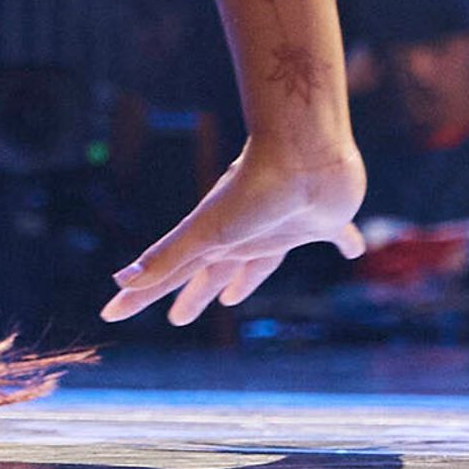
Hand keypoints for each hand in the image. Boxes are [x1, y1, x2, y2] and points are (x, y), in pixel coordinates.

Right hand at [104, 136, 365, 325]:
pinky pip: (337, 236)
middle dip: (197, 295)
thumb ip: (166, 258)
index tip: (113, 313)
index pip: (174, 277)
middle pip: (216, 274)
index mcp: (218, 243)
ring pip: (261, 261)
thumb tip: (119, 282)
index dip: (144, 298)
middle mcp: (247, 237)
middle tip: (179, 319)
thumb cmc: (255, 188)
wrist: (306, 149)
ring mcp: (285, 228)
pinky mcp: (325, 221)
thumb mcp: (208, 232)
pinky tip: (355, 246)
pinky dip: (345, 242)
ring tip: (234, 295)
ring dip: (246, 278)